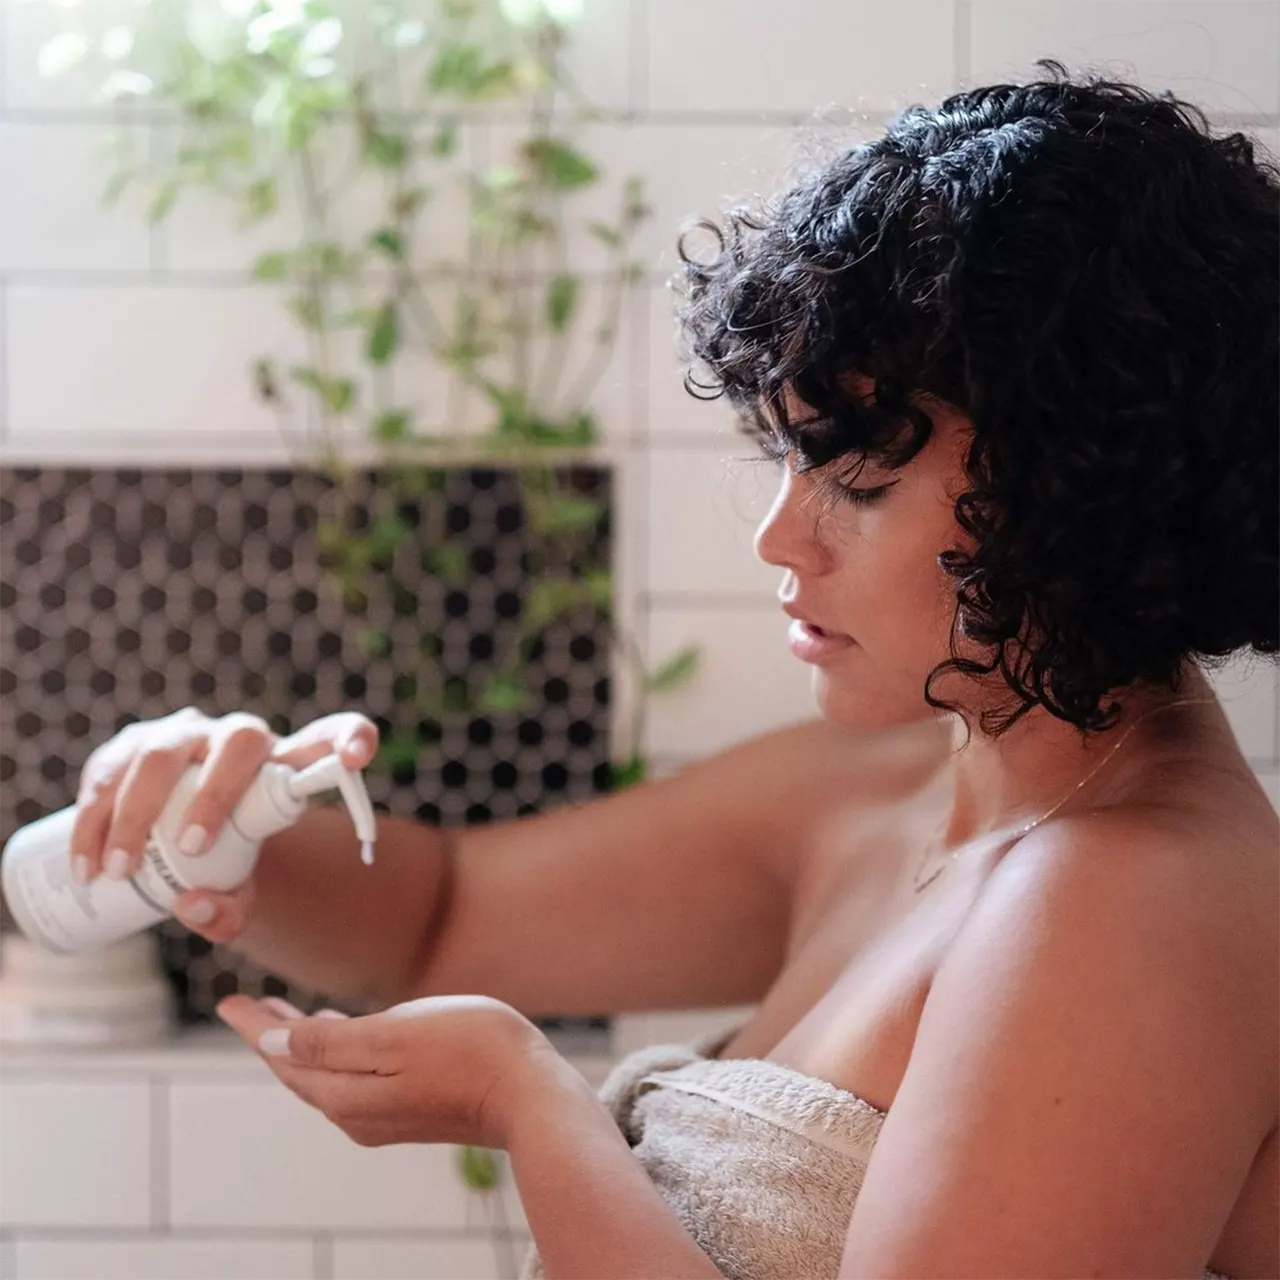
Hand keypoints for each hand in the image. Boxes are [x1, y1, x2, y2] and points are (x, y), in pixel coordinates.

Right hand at [69, 707, 378, 941]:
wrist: (178, 837)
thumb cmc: (226, 859)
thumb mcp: (241, 893)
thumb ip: (230, 912)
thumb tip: (192, 906)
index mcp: (283, 762)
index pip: (328, 736)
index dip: (347, 738)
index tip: (359, 755)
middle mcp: (238, 736)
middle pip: (237, 743)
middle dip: (212, 795)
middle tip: (190, 850)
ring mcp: (184, 734)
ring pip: (162, 753)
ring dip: (135, 812)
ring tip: (117, 871)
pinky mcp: (133, 744)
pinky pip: (109, 767)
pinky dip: (92, 815)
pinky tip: (82, 860)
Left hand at [216, 993, 559, 1150]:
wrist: (532, 1096)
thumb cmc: (470, 1051)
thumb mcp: (395, 1034)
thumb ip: (330, 1041)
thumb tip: (272, 1042)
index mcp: (345, 1092)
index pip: (283, 1056)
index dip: (254, 1026)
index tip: (227, 1001)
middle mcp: (355, 1112)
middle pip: (299, 1070)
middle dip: (272, 1035)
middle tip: (248, 1003)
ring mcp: (383, 1115)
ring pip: (325, 1077)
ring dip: (302, 1045)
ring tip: (287, 1015)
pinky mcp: (409, 1111)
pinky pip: (352, 1081)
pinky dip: (334, 1055)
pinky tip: (344, 1035)